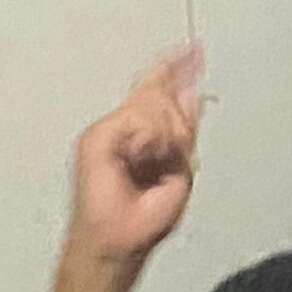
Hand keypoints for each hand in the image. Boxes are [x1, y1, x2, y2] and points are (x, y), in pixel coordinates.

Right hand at [68, 47, 202, 266]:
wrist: (120, 239)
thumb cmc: (143, 218)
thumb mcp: (179, 170)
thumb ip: (184, 130)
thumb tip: (191, 94)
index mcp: (142, 135)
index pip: (158, 91)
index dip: (176, 69)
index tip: (194, 51)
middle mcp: (123, 128)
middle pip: (158, 96)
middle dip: (176, 125)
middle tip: (172, 156)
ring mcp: (108, 132)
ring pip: (150, 107)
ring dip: (165, 138)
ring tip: (156, 166)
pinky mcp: (97, 139)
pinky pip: (137, 123)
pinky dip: (149, 142)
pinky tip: (143, 160)